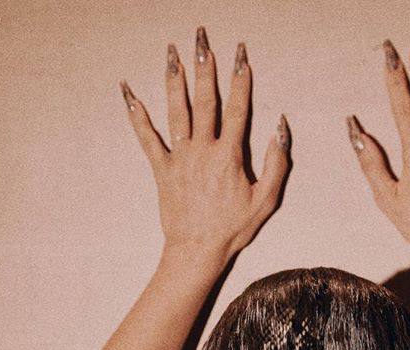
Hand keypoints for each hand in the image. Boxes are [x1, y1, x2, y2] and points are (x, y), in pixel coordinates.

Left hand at [120, 27, 290, 266]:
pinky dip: (137, 116)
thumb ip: (277, 163)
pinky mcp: (162, 169)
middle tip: (202, 37)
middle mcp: (202, 150)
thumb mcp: (265, 200)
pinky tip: (129, 93)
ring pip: (176, 110)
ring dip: (174, 78)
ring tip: (172, 51)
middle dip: (204, 66)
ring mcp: (180, 158)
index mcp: (229, 155)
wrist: (197, 251)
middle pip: (204, 100)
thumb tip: (281, 128)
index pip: (237, 109)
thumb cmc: (233, 229)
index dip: (240, 79)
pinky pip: (147, 138)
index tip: (241, 55)